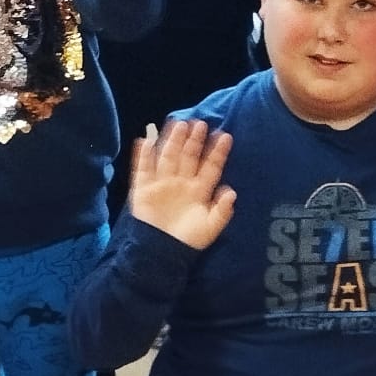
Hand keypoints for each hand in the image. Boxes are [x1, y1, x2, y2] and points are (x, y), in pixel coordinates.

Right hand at [129, 119, 236, 249]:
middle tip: (201, 123)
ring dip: (173, 140)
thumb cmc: (187, 239)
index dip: (217, 152)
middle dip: (195, 140)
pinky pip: (143, 168)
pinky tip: (145, 141)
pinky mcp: (143, 188)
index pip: (210, 166)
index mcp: (199, 190)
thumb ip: (222, 211)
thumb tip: (232, 192)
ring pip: (168, 156)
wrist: (161, 251)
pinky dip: (143, 155)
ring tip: (179, 124)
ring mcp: (162, 183)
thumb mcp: (210, 227)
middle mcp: (182, 182)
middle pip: (189, 156)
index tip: (225, 136)